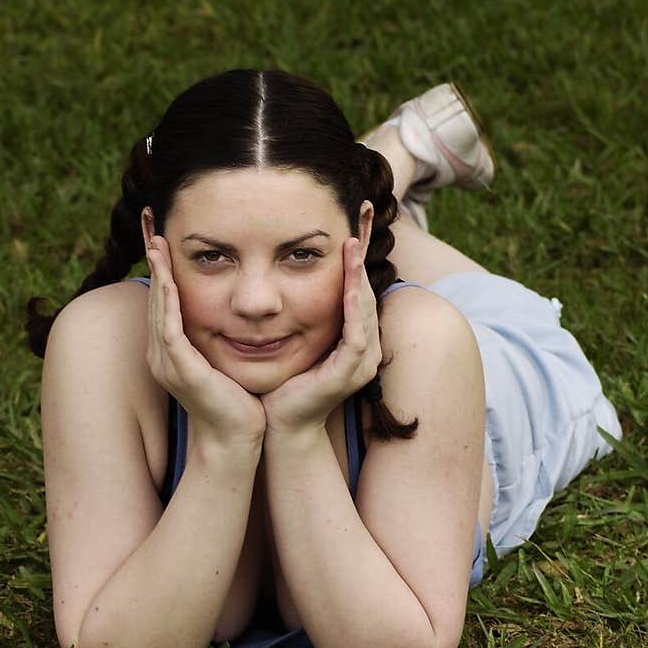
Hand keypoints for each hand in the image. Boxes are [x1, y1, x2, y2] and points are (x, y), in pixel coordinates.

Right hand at [145, 237, 266, 445]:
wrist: (237, 440)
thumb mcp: (225, 359)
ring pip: (158, 309)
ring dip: (157, 274)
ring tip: (154, 243)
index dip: (162, 267)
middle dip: (154, 261)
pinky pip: (169, 330)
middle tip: (151, 225)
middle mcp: (162, 354)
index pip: (164, 300)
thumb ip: (221, 335)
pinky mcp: (179, 370)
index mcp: (171, 351)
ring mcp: (167, 363)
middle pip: (155, 297)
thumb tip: (235, 310)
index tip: (162, 235)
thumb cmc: (238, 401)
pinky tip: (169, 280)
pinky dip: (168, 303)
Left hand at [260, 238, 381, 434]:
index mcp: (355, 340)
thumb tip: (284, 279)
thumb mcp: (296, 340)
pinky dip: (353, 310)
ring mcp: (360, 363)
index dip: (357, 260)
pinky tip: (349, 288)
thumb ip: (301, 314)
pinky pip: (357, 336)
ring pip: (364, 310)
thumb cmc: (284, 382)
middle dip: (362, 259)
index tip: (354, 226)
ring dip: (358, 278)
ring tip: (353, 247)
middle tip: (360, 224)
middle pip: (367, 294)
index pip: (359, 292)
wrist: (280, 424)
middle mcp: (365, 350)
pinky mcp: (349, 373)